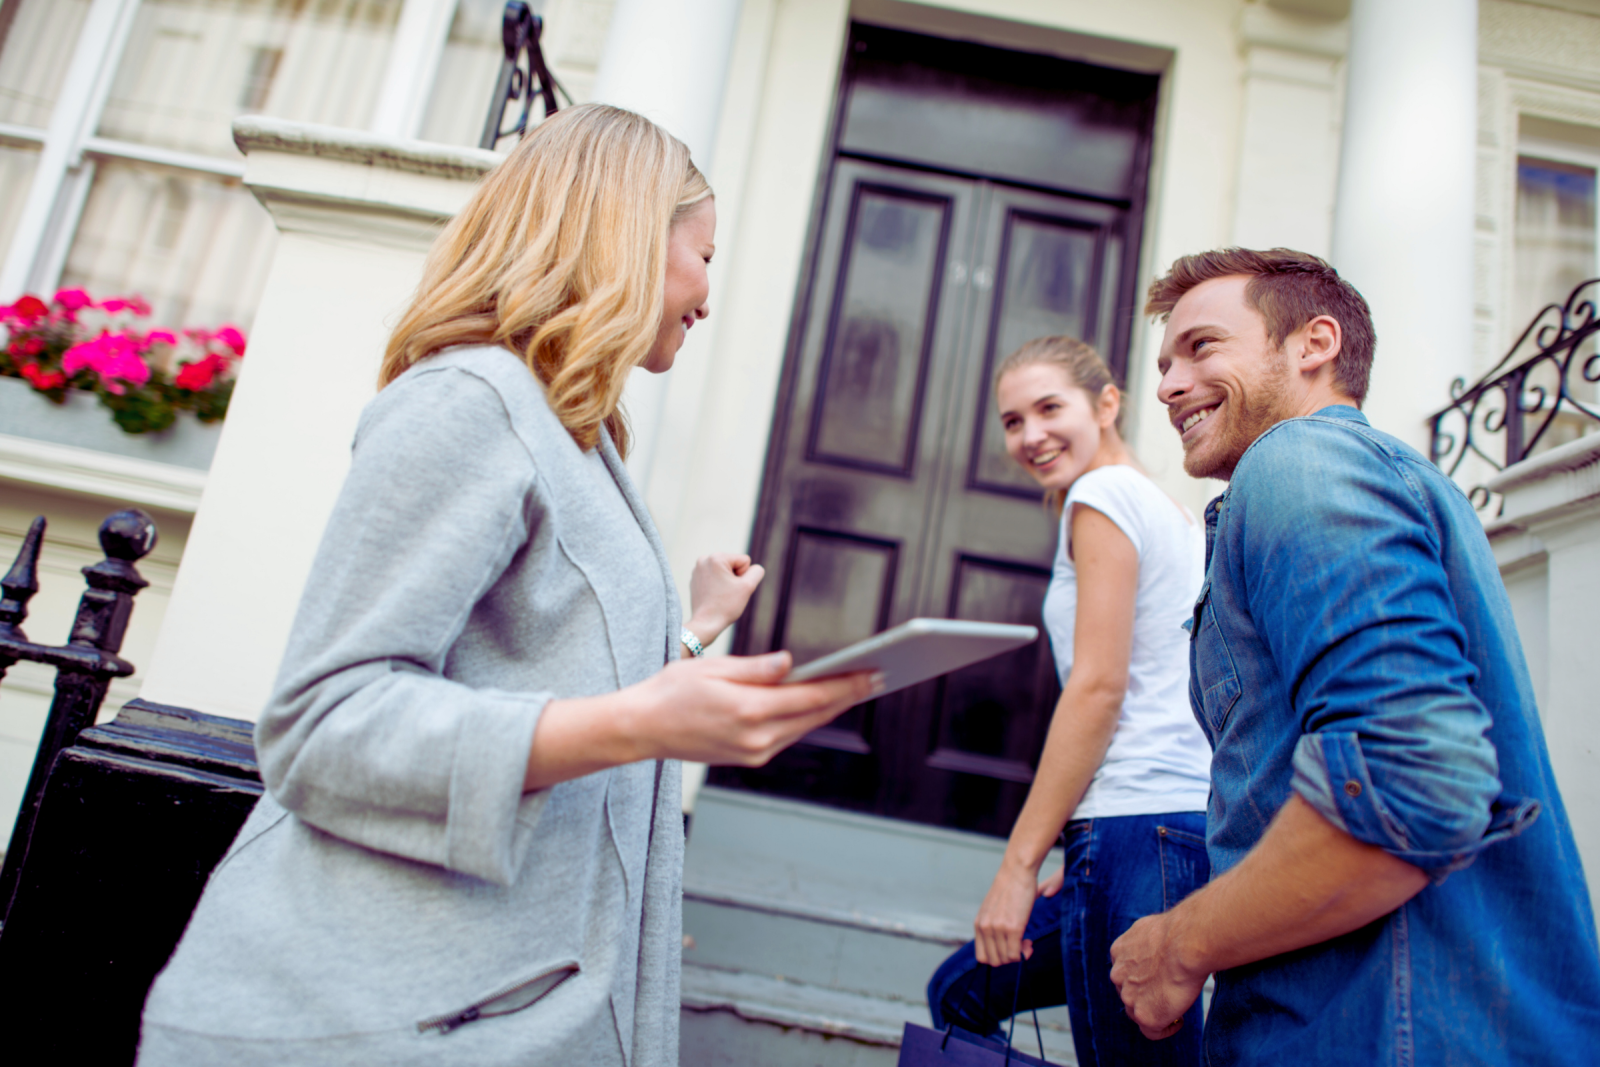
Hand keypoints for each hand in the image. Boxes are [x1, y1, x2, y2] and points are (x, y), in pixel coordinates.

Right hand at [631, 651, 876, 765]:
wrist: (642, 728)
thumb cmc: (672, 691)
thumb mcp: (715, 668)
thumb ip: (758, 668)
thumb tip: (792, 664)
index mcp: (750, 710)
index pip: (813, 697)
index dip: (847, 685)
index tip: (872, 673)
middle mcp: (757, 737)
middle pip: (816, 715)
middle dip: (848, 696)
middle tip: (877, 677)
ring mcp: (754, 751)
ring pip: (804, 727)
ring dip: (830, 708)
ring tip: (854, 688)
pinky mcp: (749, 757)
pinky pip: (787, 735)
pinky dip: (806, 719)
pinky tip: (819, 704)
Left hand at [686, 553, 763, 645]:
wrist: (706, 623)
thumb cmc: (726, 606)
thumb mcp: (748, 587)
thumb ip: (757, 572)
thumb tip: (755, 568)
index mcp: (716, 557)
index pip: (744, 561)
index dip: (743, 576)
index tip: (733, 588)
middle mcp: (704, 559)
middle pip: (733, 564)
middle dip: (734, 578)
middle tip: (726, 593)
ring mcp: (697, 569)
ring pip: (724, 571)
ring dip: (726, 581)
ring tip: (720, 594)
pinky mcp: (695, 579)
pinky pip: (714, 577)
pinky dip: (717, 585)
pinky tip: (713, 596)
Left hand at [973, 861, 1057, 965]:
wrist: (1017, 871)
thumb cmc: (1009, 888)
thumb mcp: (992, 909)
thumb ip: (992, 926)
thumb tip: (1002, 945)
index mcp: (978, 924)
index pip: (982, 957)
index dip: (997, 958)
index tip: (1008, 950)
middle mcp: (985, 928)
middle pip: (994, 961)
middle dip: (1009, 959)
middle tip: (1020, 946)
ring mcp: (998, 928)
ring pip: (1006, 959)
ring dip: (1019, 955)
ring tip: (1026, 942)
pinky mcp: (1013, 927)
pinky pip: (1016, 954)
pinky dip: (1024, 954)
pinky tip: (1029, 943)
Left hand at [1109, 911, 1206, 1040]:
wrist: (1186, 942)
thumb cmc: (1180, 931)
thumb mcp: (1155, 927)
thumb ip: (1153, 939)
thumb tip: (1168, 942)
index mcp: (1119, 950)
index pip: (1126, 971)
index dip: (1142, 977)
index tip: (1158, 979)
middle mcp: (1119, 974)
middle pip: (1128, 992)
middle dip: (1145, 995)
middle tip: (1167, 995)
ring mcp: (1129, 996)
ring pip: (1138, 1012)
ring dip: (1155, 1011)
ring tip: (1175, 1009)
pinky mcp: (1145, 1015)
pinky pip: (1152, 1032)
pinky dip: (1166, 1029)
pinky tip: (1178, 1021)